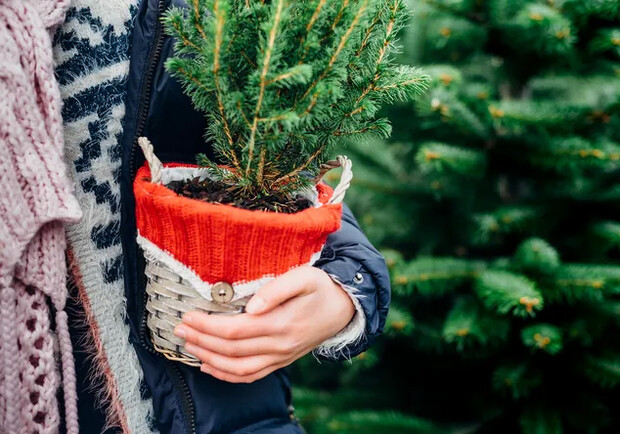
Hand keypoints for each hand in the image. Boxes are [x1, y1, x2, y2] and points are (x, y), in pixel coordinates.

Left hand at [173, 266, 354, 382]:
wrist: (345, 308)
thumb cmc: (322, 287)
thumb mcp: (304, 277)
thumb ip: (277, 289)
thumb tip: (251, 306)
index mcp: (282, 324)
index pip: (235, 330)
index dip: (208, 325)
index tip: (188, 316)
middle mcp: (279, 346)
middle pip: (231, 350)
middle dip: (201, 340)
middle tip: (179, 329)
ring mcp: (281, 357)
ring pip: (237, 368)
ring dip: (209, 359)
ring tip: (188, 346)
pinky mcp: (281, 361)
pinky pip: (250, 375)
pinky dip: (226, 375)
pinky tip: (208, 366)